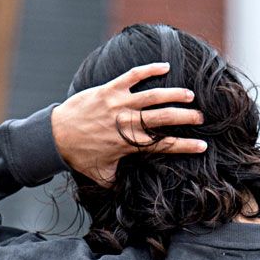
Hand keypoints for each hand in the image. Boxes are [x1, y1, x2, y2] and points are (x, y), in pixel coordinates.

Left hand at [50, 61, 205, 187]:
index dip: (186, 146)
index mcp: (131, 145)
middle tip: (201, 118)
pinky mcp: (109, 90)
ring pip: (153, 96)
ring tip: (189, 95)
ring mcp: (119, 104)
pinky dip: (149, 69)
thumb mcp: (103, 177)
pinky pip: (133, 76)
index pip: (165, 145)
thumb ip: (119, 183)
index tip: (203, 146)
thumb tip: (129, 193)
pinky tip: (164, 67)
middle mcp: (128, 124)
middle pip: (164, 118)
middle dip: (186, 117)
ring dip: (174, 94)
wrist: (57, 136)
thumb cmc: (81, 157)